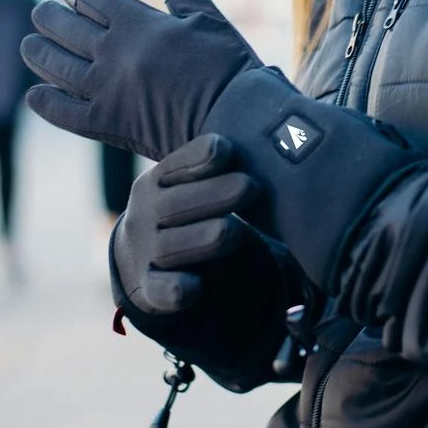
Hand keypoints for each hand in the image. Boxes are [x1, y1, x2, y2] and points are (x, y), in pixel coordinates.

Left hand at [21, 0, 258, 160]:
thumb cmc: (228, 66)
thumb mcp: (208, 19)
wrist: (234, 118)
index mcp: (137, 23)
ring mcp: (106, 89)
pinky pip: (64, 112)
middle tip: (42, 13)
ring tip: (30, 45)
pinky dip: (46, 102)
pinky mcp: (107, 123)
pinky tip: (36, 94)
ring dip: (39, 52)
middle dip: (49, 16)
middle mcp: (114, 52)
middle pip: (65, 27)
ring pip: (56, 65)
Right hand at [112, 133, 258, 314]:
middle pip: (175, 204)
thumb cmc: (189, 212)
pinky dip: (176, 290)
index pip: (176, 166)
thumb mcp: (195, 186)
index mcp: (157, 182)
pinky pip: (160, 291)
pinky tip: (194, 286)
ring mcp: (146, 253)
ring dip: (202, 238)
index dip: (200, 156)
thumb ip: (221, 169)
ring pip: (171, 246)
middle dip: (213, 194)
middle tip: (250, 186)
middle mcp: (146, 215)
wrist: (145, 261)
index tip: (227, 149)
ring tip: (232, 231)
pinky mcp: (150, 290)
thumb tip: (283, 137)